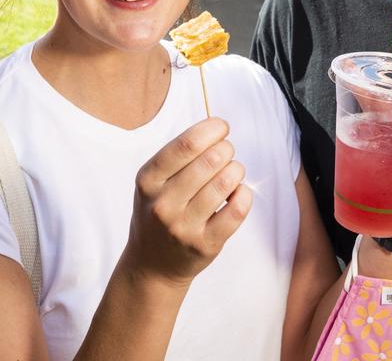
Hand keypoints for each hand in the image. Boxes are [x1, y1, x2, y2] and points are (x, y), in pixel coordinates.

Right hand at [123, 118, 251, 287]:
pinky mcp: (205, 245)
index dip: (211, 129)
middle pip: (209, 161)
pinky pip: (236, 211)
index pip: (185, 145)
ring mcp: (184, 226)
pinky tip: (238, 192)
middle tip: (227, 150)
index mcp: (147, 180)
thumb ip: (177, 157)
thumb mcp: (153, 183)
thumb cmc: (157, 212)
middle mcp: (163, 204)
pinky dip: (244, 194)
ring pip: (224, 184)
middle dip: (226, 148)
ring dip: (236, 170)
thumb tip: (217, 128)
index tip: (222, 126)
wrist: (151, 265)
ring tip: (233, 171)